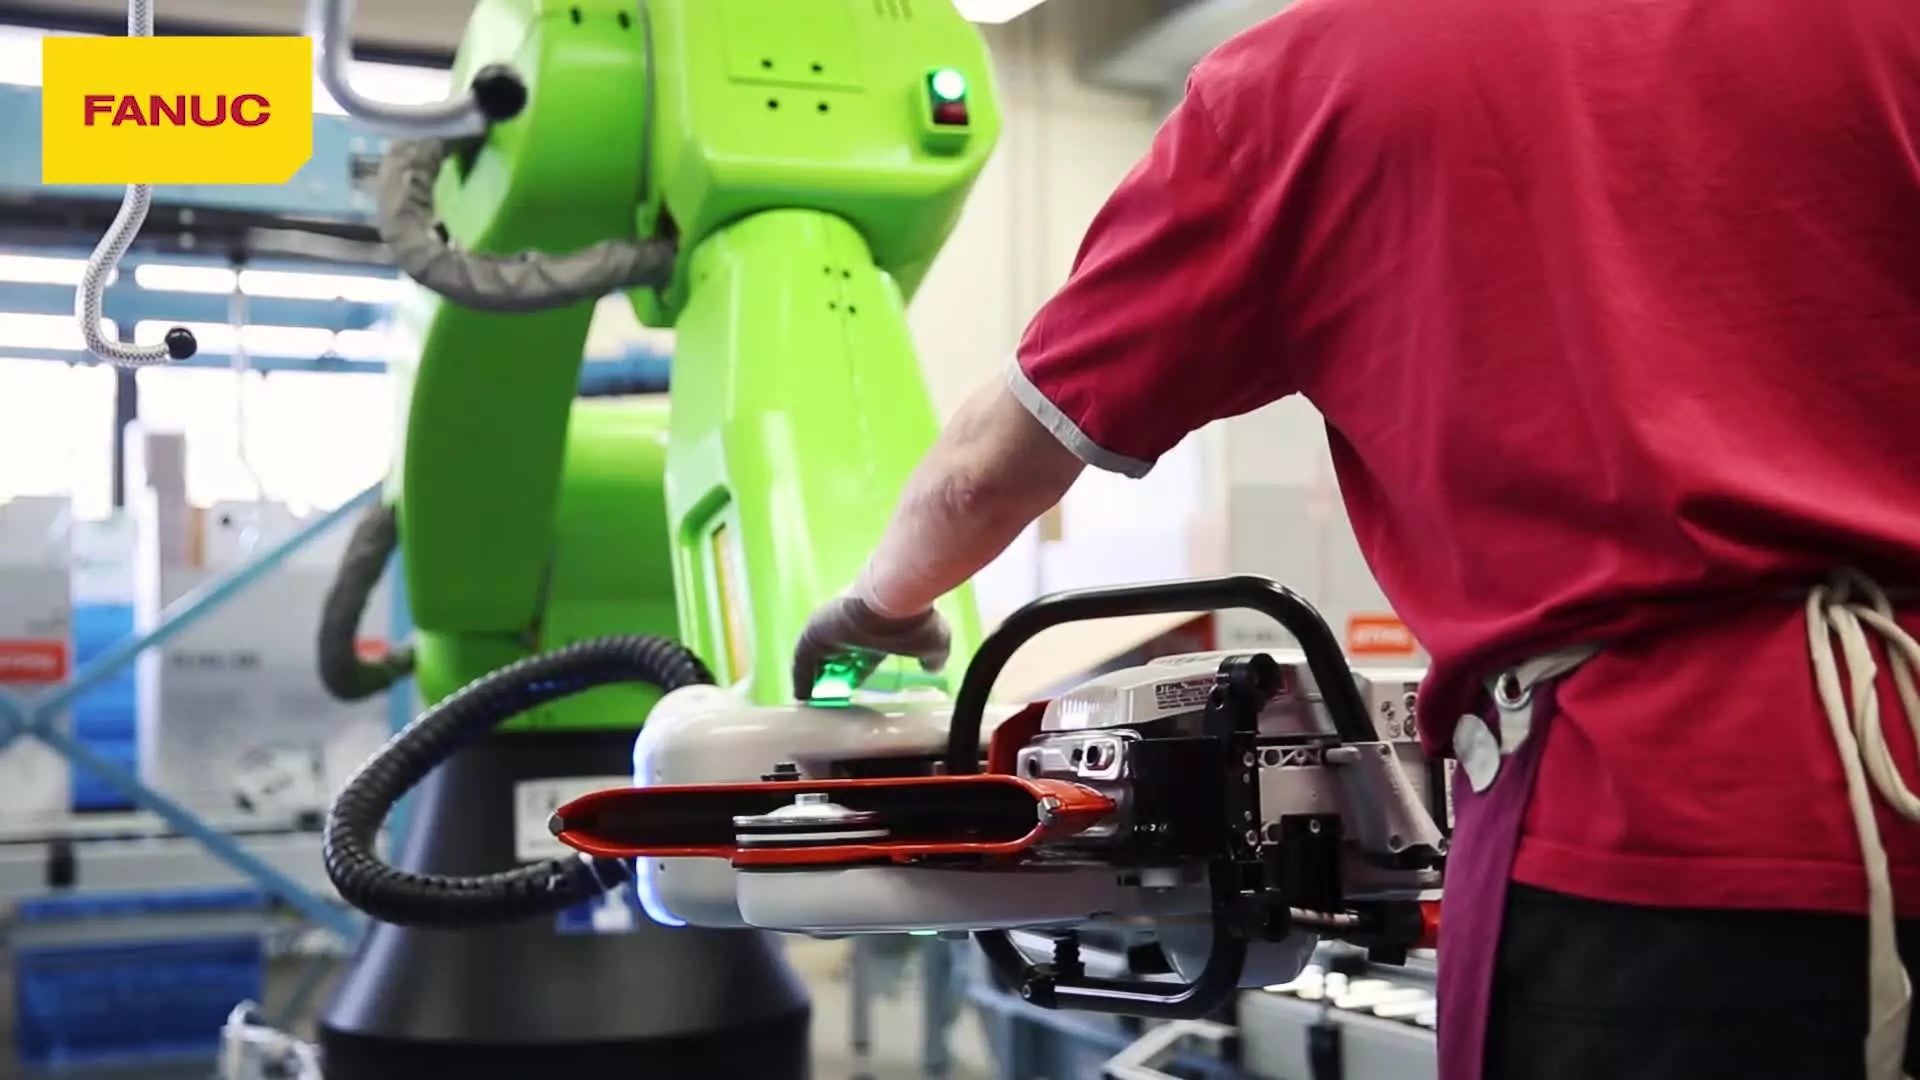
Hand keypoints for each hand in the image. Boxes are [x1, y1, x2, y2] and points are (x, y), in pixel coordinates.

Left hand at [791, 594, 950, 699]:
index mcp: (876, 628)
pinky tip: (802, 696)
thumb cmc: (913, 621)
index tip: (856, 686)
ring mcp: (830, 627)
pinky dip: (802, 677)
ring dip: (817, 676)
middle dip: (835, 674)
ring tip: (815, 700)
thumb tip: (934, 666)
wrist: (894, 598)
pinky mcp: (813, 632)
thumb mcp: (933, 642)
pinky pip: (802, 659)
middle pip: (838, 654)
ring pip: (819, 656)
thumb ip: (932, 656)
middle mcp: (852, 627)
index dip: (859, 671)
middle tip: (833, 696)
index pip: (863, 653)